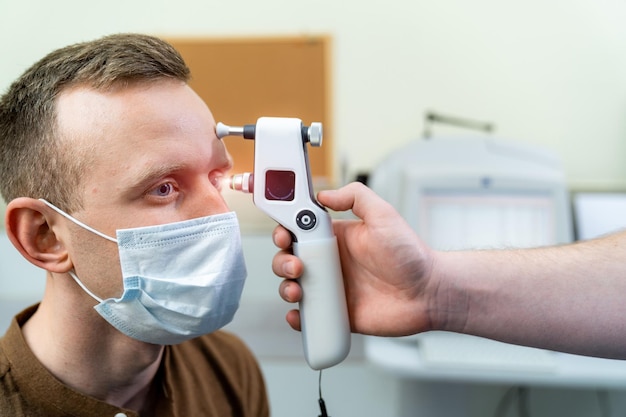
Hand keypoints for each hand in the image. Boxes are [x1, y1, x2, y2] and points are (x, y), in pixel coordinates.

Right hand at [272, 182, 436, 336]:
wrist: (428, 293)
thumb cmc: (410, 254)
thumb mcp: (384, 215)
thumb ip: (356, 197)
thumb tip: (324, 194)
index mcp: (335, 238)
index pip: (299, 230)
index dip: (284, 231)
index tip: (283, 234)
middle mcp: (330, 262)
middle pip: (290, 259)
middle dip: (282, 261)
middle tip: (296, 265)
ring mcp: (332, 288)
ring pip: (294, 287)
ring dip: (285, 287)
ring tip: (297, 290)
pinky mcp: (338, 314)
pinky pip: (309, 316)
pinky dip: (297, 318)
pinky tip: (298, 316)